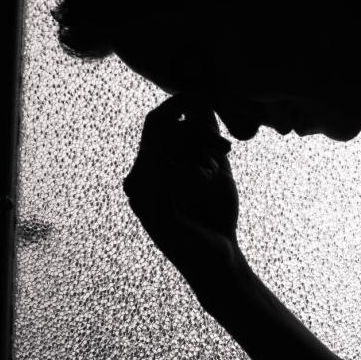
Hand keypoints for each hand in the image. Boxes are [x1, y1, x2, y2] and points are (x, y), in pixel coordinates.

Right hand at [123, 93, 246, 299]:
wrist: (220, 261)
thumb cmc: (215, 216)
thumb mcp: (213, 167)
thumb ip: (205, 135)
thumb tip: (200, 99)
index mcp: (145, 171)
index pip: (155, 123)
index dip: (181, 111)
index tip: (205, 112)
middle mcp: (136, 183)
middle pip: (160, 129)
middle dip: (196, 131)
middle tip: (224, 149)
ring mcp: (141, 199)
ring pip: (168, 147)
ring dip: (199, 154)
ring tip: (214, 173)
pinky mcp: (155, 214)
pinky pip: (173, 172)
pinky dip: (196, 172)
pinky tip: (208, 181)